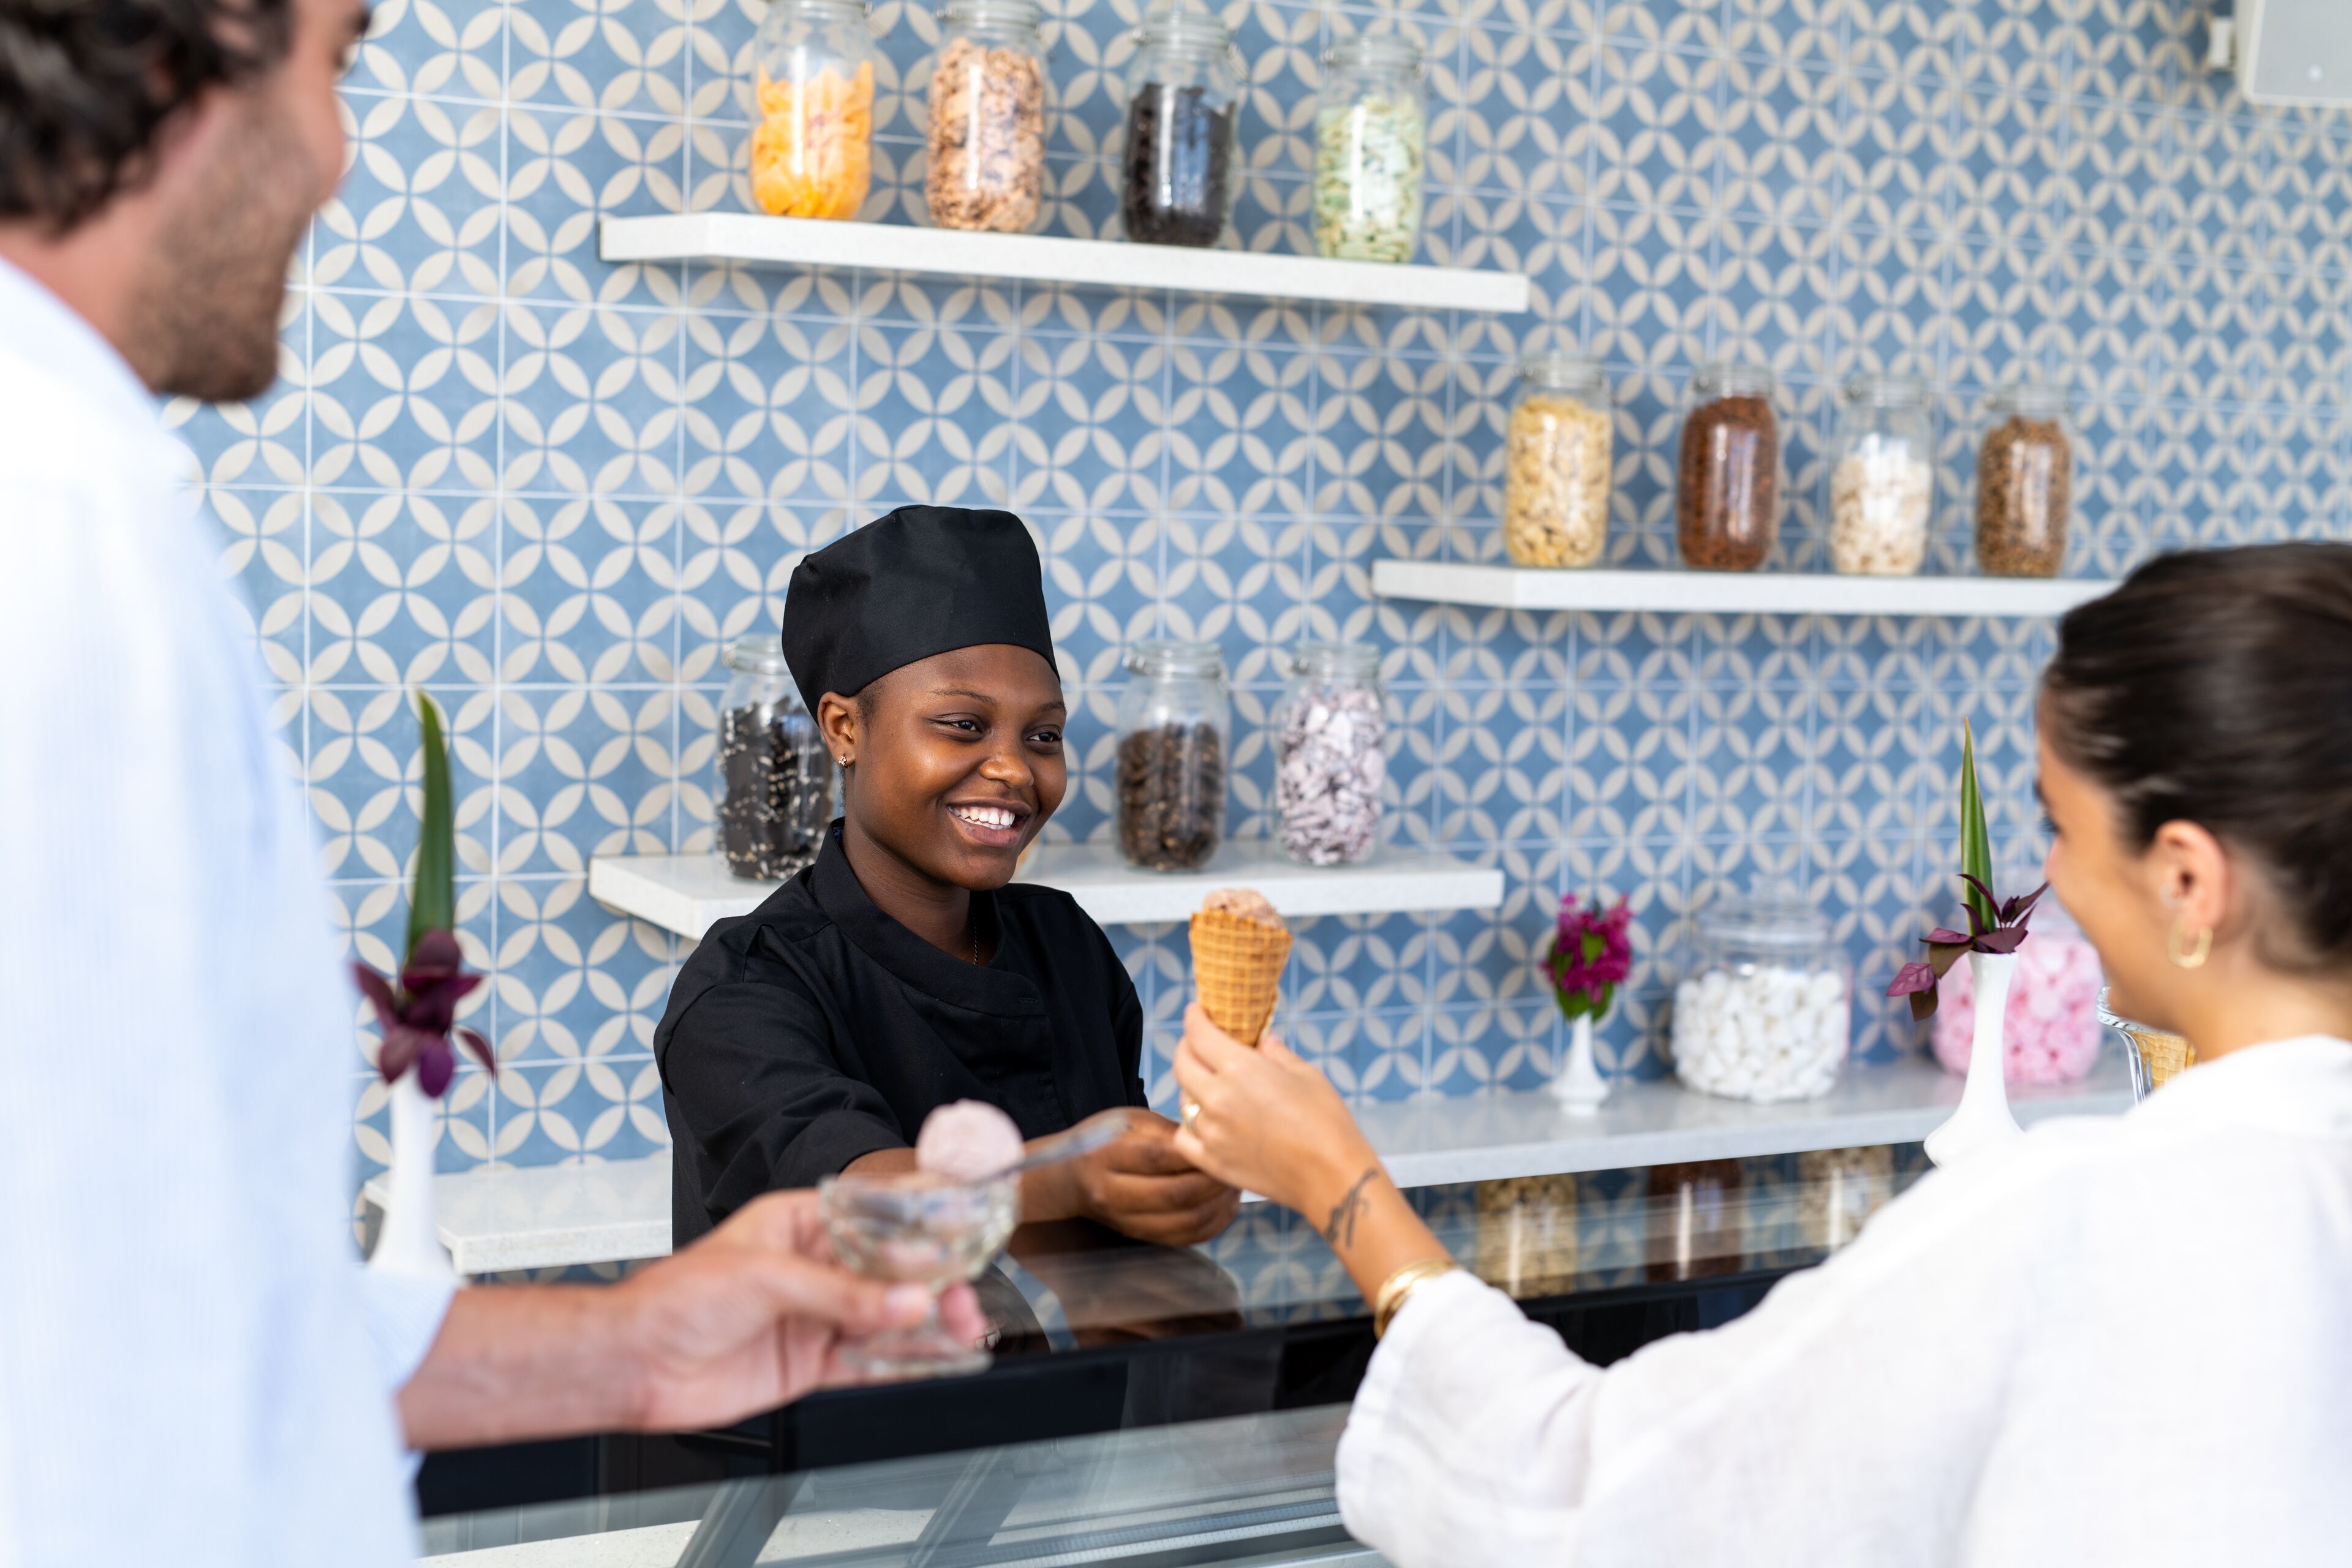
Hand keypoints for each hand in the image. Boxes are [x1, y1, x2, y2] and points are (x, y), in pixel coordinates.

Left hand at [612, 1190, 988, 1430]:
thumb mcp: (766, 1277)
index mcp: (800, 1224)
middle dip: (932, 1283)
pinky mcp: (810, 1362)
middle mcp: (813, 1268)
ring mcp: (814, 1316)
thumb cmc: (677, 1298)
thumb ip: (841, 1293)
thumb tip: (906, 1301)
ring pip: (886, 1318)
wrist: (635, 1362)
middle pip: (890, 1273)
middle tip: (965, 1297)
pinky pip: (870, 1361)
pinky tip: (939, 1357)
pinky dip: (907, 1361)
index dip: (919, 1228)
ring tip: (966, 1326)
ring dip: (928, 1322)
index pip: (874, 1219)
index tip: (960, 1235)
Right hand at [1057, 1105, 1239, 1245]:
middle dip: (1213, 1182)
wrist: (1069, 1179)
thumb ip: (1167, 1131)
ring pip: (1184, 1222)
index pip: (1156, 1158)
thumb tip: (1209, 1140)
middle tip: (1233, 1165)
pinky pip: (1184, 1238)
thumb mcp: (1129, 1122)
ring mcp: (1125, 1221)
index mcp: (1106, 1155)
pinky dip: (1212, 1224)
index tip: (1219, 1142)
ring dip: (1217, 1205)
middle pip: (1174, 1195)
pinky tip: (1223, 1205)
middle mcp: (1112, 1193)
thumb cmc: (1104, 1141)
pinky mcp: (1139, 1236)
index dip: (1193, 1154)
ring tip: (1232, 1185)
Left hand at [1170, 1003, 1375, 1215]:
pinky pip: (1184, 1137)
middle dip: (1187, 1047)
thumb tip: (1263, 1039)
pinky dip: (1189, 1125)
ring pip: (1182, 1100)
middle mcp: (1217, 1099)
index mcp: (1240, 1069)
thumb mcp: (1306, 1075)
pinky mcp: (1213, 1162)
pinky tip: (1204, 1121)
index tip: (1196, 1012)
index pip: (1199, 1034)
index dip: (1194, 1018)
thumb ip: (1276, 1053)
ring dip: (1191, 1086)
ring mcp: (1212, 1133)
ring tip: (1208, 1083)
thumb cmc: (1327, 1123)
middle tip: (1198, 1043)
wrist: (1332, 1177)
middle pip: (1182, 1064)